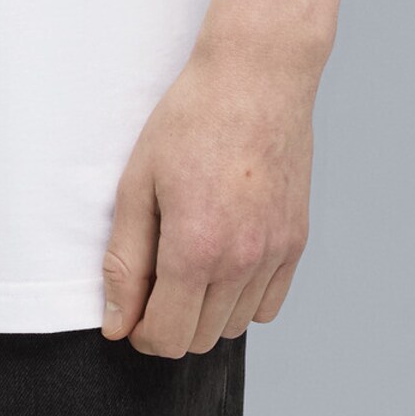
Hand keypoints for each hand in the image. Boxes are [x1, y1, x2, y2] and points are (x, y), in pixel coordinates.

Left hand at [99, 34, 316, 355]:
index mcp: (196, 248)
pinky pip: (268, 305)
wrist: (256, 76)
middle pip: (200, 339)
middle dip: (171, 320)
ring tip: (191, 255)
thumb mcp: (138, 182)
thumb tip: (118, 324)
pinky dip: (243, 297)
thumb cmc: (191, 118)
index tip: (132, 308)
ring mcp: (275, 254)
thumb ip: (125, 260)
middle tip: (157, 271)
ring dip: (207, 311)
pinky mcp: (296, 242)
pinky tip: (225, 256)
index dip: (140, 332)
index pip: (166, 338)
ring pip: (235, 327)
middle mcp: (241, 261)